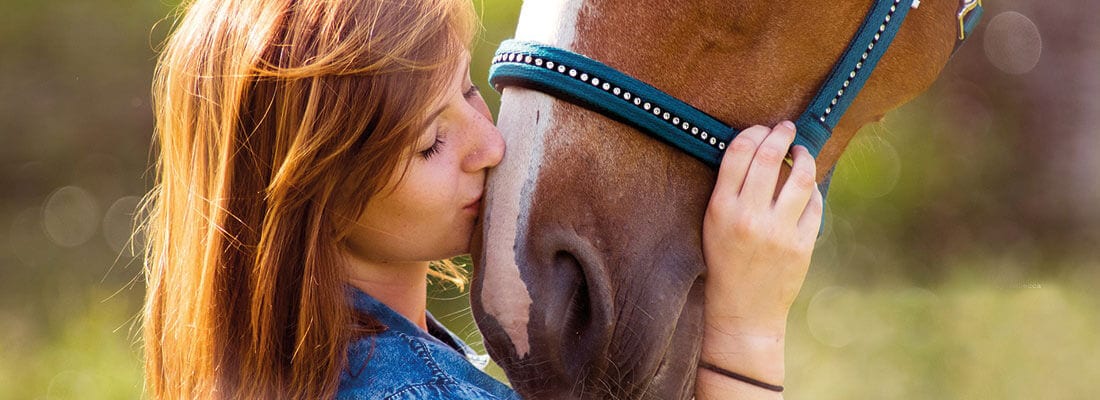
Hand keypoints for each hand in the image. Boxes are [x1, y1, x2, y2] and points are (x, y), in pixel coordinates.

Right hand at [696, 121, 822, 396]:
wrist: (742, 311)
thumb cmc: (724, 263)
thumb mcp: (714, 224)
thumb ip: (730, 191)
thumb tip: (757, 149)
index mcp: (721, 209)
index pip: (738, 154)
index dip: (752, 133)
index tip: (761, 129)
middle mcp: (748, 217)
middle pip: (769, 158)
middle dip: (780, 135)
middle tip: (786, 128)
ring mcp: (777, 232)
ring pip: (799, 177)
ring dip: (804, 157)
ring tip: (802, 152)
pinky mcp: (801, 245)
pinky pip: (814, 204)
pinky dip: (813, 189)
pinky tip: (807, 186)